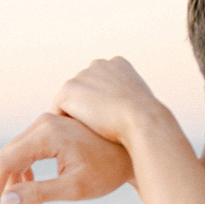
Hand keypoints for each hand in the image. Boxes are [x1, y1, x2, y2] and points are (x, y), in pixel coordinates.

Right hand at [0, 112, 132, 203]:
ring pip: (16, 159)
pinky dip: (26, 179)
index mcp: (45, 134)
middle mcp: (41, 124)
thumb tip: (5, 200)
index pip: (3, 163)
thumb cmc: (109, 170)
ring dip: (15, 190)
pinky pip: (28, 156)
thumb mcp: (75, 187)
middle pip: (6, 160)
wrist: (135, 152)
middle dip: (1, 194)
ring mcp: (46, 126)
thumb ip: (39, 192)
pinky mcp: (52, 133)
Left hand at [53, 57, 172, 147]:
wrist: (143, 120)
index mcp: (118, 65)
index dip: (102, 105)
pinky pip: (58, 110)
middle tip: (91, 133)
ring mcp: (82, 76)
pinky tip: (72, 137)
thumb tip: (123, 117)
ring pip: (70, 101)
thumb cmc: (146, 121)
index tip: (107, 123)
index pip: (101, 85)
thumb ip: (127, 103)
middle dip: (86, 109)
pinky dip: (63, 124)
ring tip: (81, 138)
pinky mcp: (68, 90)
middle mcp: (99, 65)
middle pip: (83, 91)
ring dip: (74, 117)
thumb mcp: (141, 105)